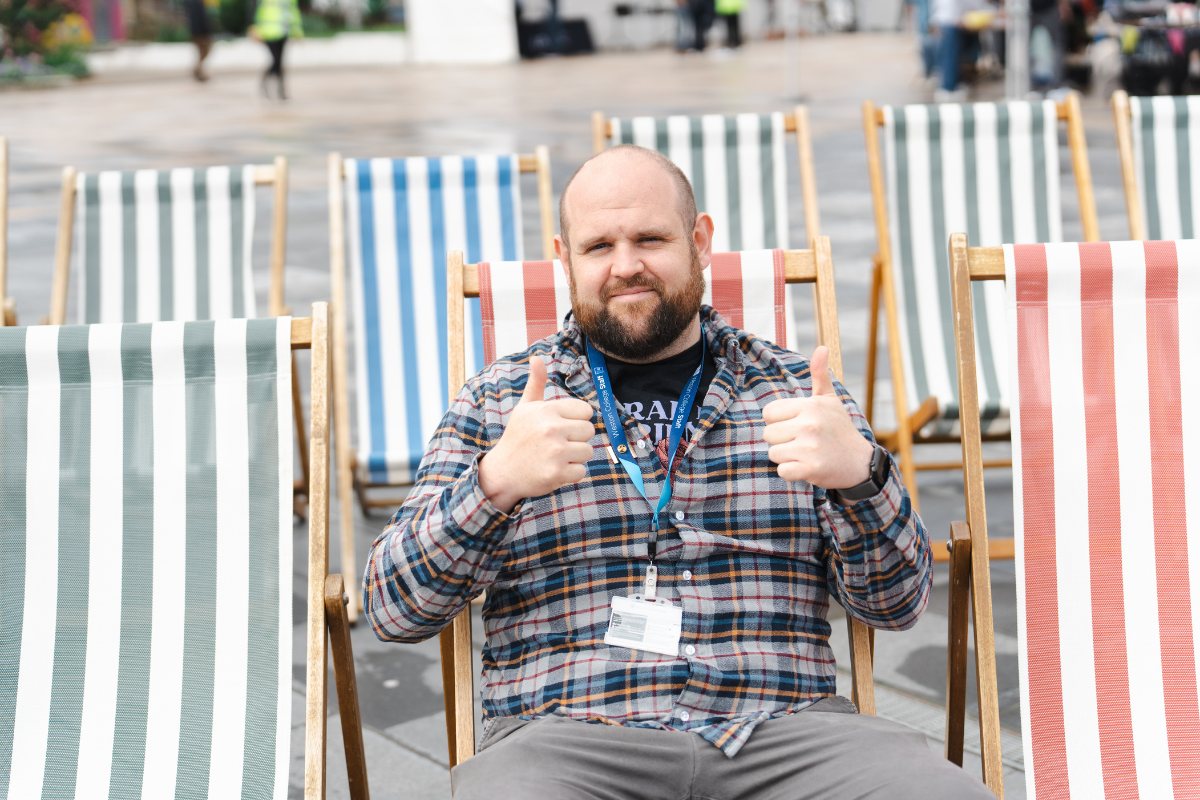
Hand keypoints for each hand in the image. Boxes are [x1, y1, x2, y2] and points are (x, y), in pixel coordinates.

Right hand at [478, 356, 594, 513]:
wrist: (502, 473)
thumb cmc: (517, 437)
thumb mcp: (525, 409)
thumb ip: (536, 384)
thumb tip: (536, 358)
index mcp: (546, 410)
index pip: (586, 411)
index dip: (576, 421)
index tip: (561, 428)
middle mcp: (551, 428)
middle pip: (589, 431)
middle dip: (577, 439)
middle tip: (557, 444)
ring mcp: (555, 451)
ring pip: (588, 451)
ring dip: (575, 457)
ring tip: (555, 457)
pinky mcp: (557, 473)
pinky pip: (582, 471)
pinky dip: (570, 474)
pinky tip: (553, 470)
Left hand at [761, 346, 874, 488]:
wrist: (859, 463)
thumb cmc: (839, 429)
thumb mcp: (830, 400)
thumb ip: (821, 375)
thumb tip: (822, 348)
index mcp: (810, 406)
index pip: (769, 413)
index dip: (779, 421)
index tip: (797, 425)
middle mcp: (809, 424)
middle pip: (768, 434)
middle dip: (782, 440)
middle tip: (803, 441)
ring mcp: (810, 447)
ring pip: (773, 453)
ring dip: (786, 457)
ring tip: (806, 453)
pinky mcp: (810, 468)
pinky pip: (782, 471)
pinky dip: (791, 472)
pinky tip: (807, 466)